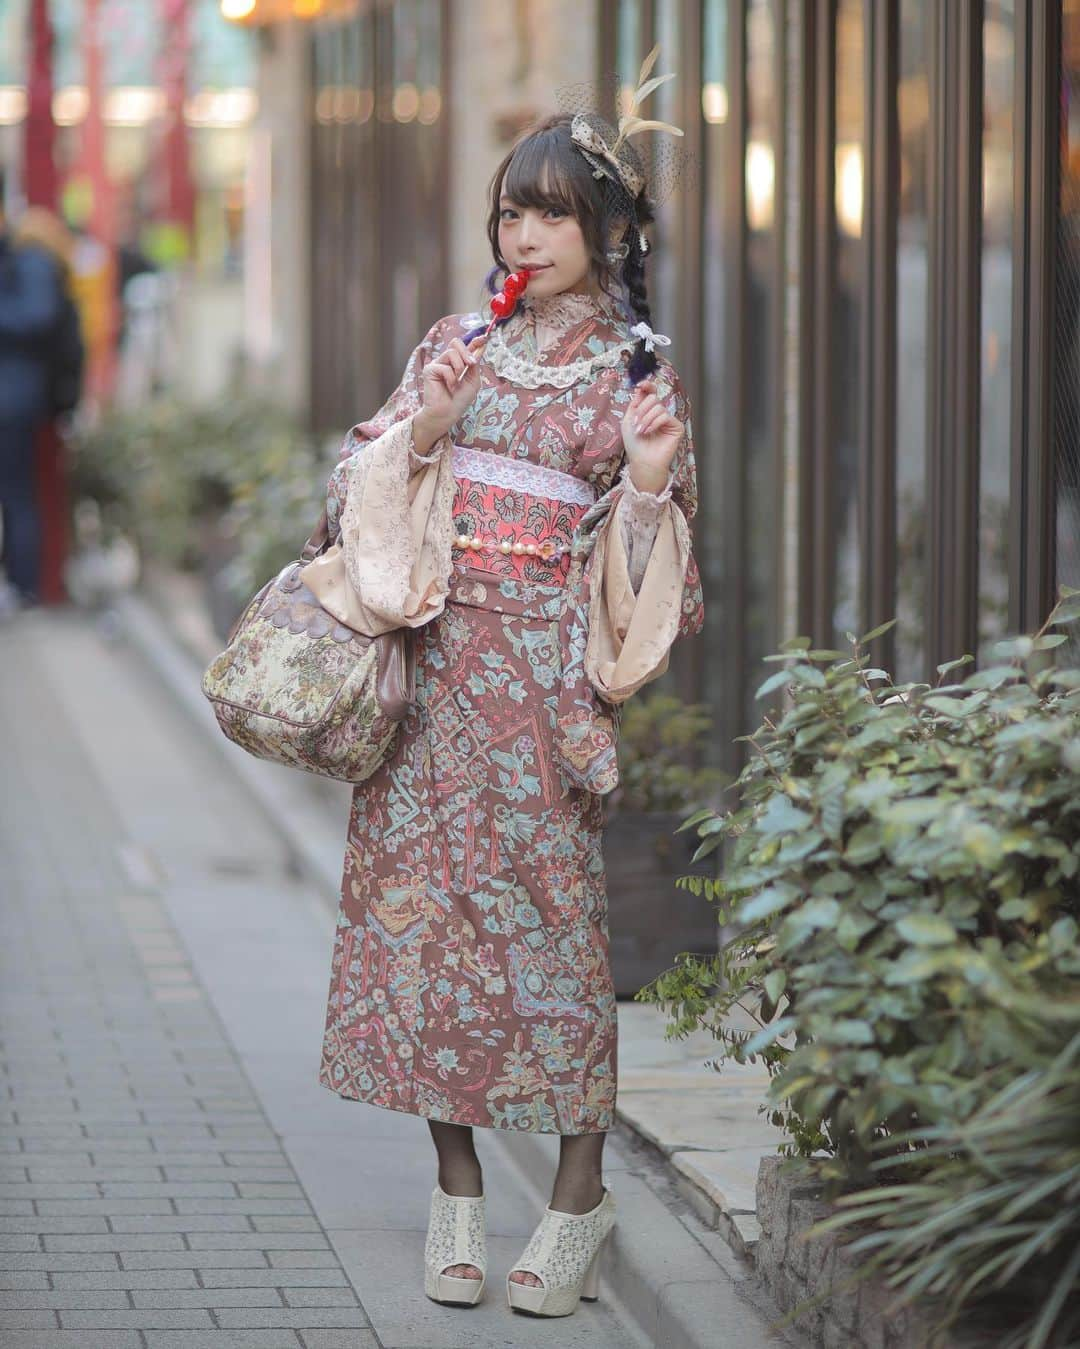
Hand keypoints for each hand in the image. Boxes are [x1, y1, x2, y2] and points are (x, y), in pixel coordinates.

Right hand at [414, 334, 486, 450]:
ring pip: (451, 352)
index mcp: (457, 363)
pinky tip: (449, 387)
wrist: (448, 413)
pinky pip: (445, 366)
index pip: (465, 347)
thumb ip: (475, 365)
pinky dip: (451, 378)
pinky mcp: (429, 370)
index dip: (475, 341)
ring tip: (457, 382)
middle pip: (456, 343)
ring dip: (459, 367)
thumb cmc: (459, 400)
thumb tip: (480, 347)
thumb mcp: (473, 381)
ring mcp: (437, 364)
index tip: (485, 338)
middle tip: (471, 364)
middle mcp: (447, 361)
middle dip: (466, 352)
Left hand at [620, 379, 683, 489]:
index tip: (640, 384)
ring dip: (646, 419)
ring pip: (658, 407)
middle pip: (653, 398)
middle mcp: (660, 413)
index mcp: (648, 411)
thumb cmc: (635, 445)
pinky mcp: (676, 427)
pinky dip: (655, 423)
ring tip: (641, 431)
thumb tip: (641, 388)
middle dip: (642, 410)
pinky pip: (665, 416)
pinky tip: (649, 432)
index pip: (651, 393)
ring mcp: (669, 420)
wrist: (642, 461)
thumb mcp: (628, 421)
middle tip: (636, 423)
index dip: (647, 386)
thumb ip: (635, 404)